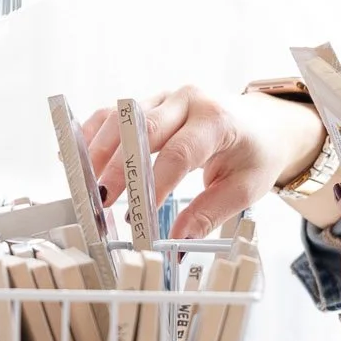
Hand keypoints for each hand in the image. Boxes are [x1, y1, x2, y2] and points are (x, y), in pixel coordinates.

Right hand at [78, 86, 326, 239]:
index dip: (155, 183)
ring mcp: (166, 96)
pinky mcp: (150, 101)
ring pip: (120, 117)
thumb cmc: (256, 153)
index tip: (138, 214)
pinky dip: (93, 134)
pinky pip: (113, 113)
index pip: (179, 152)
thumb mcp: (244, 189)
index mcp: (217, 120)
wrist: (265, 123)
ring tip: (84, 184)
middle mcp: (188, 99)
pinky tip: (75, 156)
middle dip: (118, 166)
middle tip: (102, 200)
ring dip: (98, 150)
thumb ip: (208, 215)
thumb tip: (177, 244)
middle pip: (142, 129)